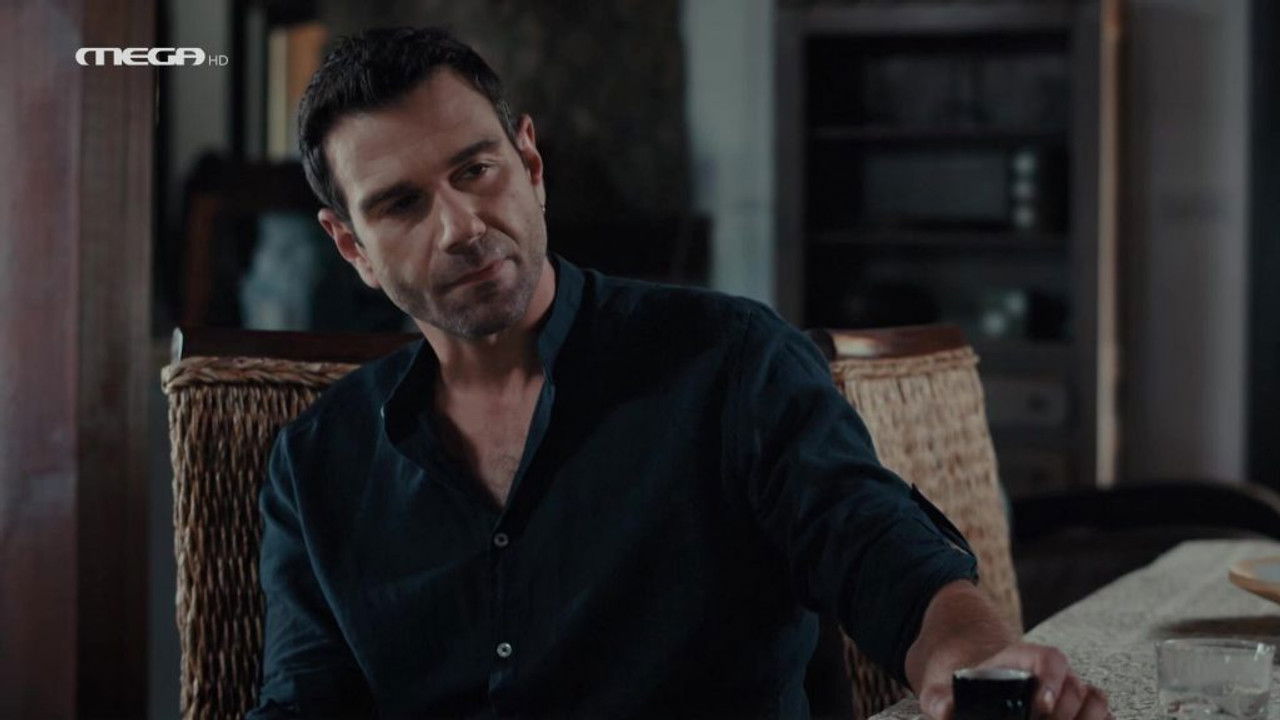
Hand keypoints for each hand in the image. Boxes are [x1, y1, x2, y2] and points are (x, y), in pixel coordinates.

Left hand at [916, 642, 1111, 719]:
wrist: (974, 683)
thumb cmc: (961, 685)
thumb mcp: (942, 688)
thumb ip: (938, 698)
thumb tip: (944, 710)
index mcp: (1021, 660)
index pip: (1050, 659)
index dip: (1053, 680)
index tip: (1042, 705)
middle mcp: (1051, 675)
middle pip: (1076, 686)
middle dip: (1066, 714)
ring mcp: (1066, 693)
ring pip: (1095, 700)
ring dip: (1087, 719)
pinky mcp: (1074, 713)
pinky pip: (1100, 716)